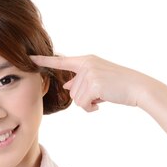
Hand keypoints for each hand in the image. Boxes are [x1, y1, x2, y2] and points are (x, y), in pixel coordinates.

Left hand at [31, 54, 155, 111]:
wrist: (138, 87)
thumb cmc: (119, 85)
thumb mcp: (98, 79)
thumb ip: (81, 81)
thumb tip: (67, 87)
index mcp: (86, 60)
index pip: (61, 61)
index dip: (43, 61)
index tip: (28, 58)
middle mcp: (86, 64)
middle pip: (72, 91)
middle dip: (85, 97)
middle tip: (102, 93)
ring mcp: (89, 73)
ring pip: (77, 99)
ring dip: (89, 103)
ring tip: (105, 96)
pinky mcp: (94, 84)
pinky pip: (83, 104)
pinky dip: (92, 108)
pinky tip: (103, 102)